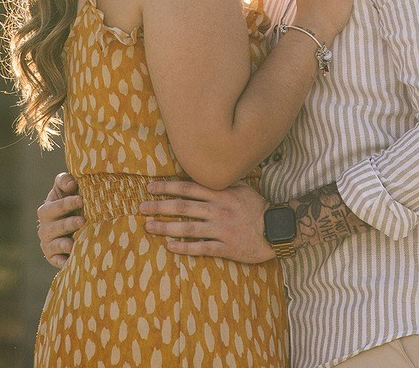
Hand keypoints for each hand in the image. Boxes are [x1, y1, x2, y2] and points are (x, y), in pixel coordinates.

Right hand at [37, 171, 81, 268]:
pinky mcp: (53, 257)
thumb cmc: (71, 202)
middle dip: (68, 223)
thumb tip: (71, 184)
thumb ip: (65, 181)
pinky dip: (62, 261)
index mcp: (48, 209)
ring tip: (73, 244)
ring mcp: (48, 243)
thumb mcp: (66, 189)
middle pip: (55, 226)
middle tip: (82, 221)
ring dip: (64, 244)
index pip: (55, 206)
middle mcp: (45, 227)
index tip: (81, 199)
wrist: (72, 226)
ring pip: (54, 244)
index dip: (67, 203)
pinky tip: (69, 261)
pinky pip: (56, 260)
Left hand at [141, 178, 274, 262]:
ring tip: (149, 227)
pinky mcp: (226, 247)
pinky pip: (201, 247)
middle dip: (160, 206)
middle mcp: (217, 210)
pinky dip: (185, 247)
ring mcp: (220, 229)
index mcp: (220, 194)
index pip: (188, 188)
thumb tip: (208, 171)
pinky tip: (170, 247)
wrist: (277, 229)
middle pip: (183, 207)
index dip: (167, 187)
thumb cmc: (258, 207)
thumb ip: (224, 181)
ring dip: (166, 227)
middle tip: (141, 207)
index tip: (150, 187)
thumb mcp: (243, 187)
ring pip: (188, 228)